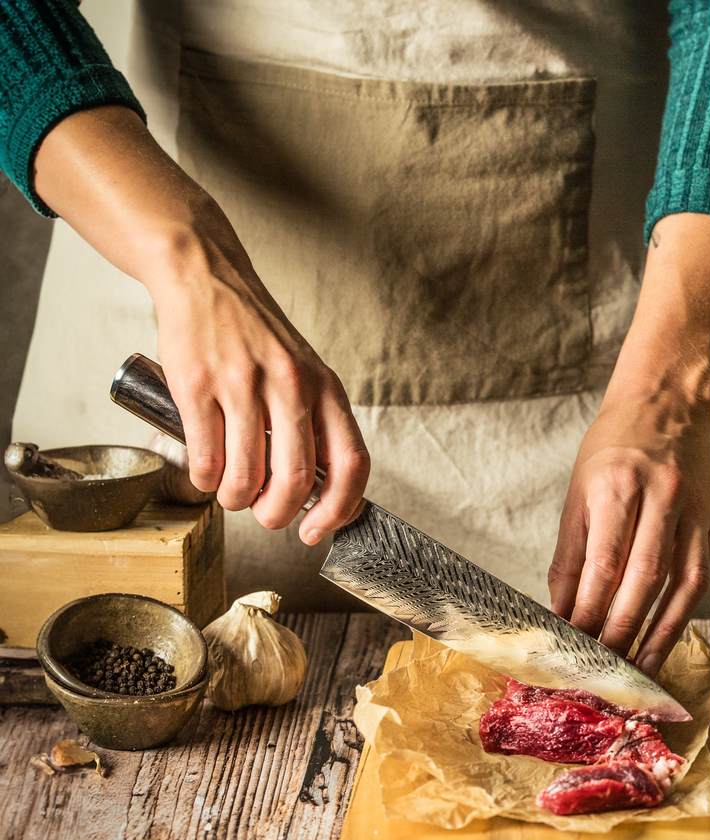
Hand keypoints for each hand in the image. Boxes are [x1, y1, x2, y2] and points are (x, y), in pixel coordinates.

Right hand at [34, 106, 368, 540]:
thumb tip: (322, 492)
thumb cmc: (256, 335)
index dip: (338, 509)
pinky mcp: (196, 385)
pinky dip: (205, 481)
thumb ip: (317, 422)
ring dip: (236, 500)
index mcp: (325, 387)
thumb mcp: (304, 372)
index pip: (351, 463)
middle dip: (277, 514)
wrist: (204, 276)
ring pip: (245, 476)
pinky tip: (206, 474)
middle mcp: (290, 385)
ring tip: (231, 493)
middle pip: (295, 479)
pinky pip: (205, 459)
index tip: (315, 531)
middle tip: (265, 515)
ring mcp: (241, 384)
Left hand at [549, 397, 709, 677]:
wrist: (666, 406)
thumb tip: (562, 614)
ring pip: (679, 585)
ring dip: (658, 634)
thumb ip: (570, 558)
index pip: (603, 564)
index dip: (588, 612)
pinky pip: (698, 578)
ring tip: (636, 670)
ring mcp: (693, 512)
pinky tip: (663, 639)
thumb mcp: (578, 494)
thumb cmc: (612, 450)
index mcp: (617, 485)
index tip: (571, 645)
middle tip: (600, 669)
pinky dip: (681, 615)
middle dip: (620, 631)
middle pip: (642, 579)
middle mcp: (661, 497)